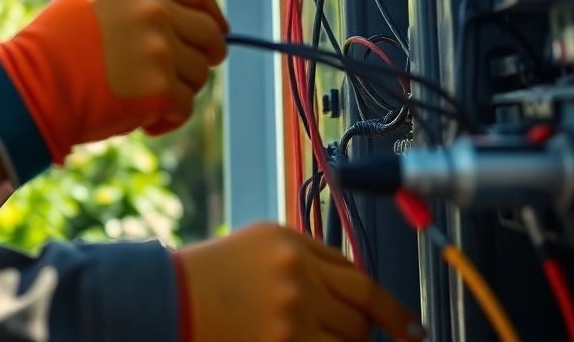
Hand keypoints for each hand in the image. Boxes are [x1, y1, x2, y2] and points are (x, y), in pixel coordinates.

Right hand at [0, 0, 227, 183]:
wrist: (32, 84)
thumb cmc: (55, 43)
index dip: (212, 16)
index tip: (217, 31)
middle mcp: (155, 11)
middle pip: (209, 35)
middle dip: (206, 56)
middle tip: (190, 72)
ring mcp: (159, 50)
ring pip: (198, 74)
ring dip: (180, 89)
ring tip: (148, 97)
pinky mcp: (159, 89)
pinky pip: (184, 106)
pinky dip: (168, 118)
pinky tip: (146, 121)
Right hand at [175, 223, 423, 341]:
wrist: (165, 301)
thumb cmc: (205, 278)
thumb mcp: (256, 248)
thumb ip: (305, 261)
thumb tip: (351, 290)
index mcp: (291, 242)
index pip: (355, 273)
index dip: (385, 303)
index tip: (407, 324)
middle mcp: (297, 272)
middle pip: (362, 306)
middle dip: (365, 327)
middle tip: (357, 338)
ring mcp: (293, 310)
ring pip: (352, 336)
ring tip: (311, 335)